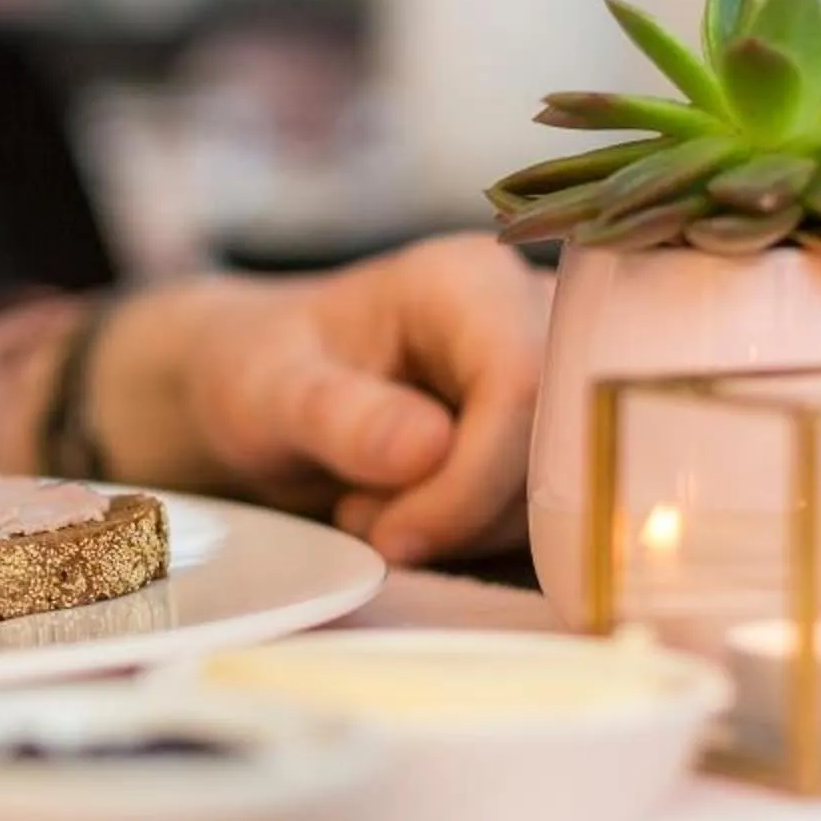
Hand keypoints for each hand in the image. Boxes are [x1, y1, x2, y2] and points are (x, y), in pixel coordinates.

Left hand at [89, 237, 550, 565]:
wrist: (265, 390)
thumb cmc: (260, 372)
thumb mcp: (270, 393)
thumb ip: (338, 414)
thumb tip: (429, 446)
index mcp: (469, 282)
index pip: (520, 383)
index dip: (473, 478)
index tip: (394, 537)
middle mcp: (533, 318)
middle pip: (559, 441)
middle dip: (465, 512)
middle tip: (370, 524)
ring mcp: (555, 377)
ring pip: (560, 487)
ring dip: (464, 530)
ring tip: (370, 509)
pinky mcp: (552, 435)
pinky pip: (548, 510)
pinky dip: (475, 536)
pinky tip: (407, 518)